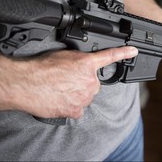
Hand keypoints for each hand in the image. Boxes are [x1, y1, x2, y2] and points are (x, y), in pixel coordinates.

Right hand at [0, 46, 137, 117]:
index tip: (133, 51)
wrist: (27, 83)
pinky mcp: (76, 110)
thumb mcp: (64, 55)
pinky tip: (61, 100)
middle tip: (67, 81)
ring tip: (60, 89)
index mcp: (87, 64)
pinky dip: (71, 106)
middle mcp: (90, 81)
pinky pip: (78, 109)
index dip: (123, 53)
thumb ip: (79, 60)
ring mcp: (84, 97)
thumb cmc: (42, 67)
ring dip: (76, 94)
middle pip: (93, 83)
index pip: (110, 56)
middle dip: (83, 82)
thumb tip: (82, 66)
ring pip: (85, 96)